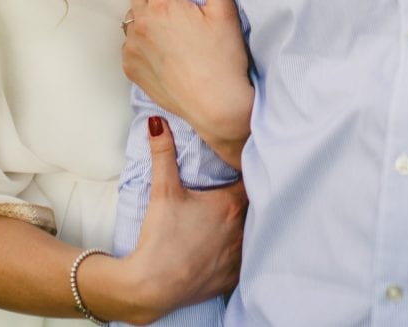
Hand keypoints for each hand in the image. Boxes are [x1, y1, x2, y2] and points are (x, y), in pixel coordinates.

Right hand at [90, 117, 245, 321]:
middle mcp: (241, 229)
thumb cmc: (160, 238)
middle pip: (256, 206)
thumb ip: (163, 154)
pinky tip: (231, 247)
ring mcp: (238, 256)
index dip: (251, 171)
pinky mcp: (232, 277)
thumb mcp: (162, 191)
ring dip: (248, 225)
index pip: (251, 180)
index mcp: (229, 205)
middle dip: (251, 198)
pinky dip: (242, 252)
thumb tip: (158, 123)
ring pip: (254, 234)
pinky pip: (246, 261)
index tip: (248, 164)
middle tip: (244, 189)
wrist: (152, 284)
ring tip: (238, 218)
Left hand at [122, 0, 253, 164]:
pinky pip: (129, 45)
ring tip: (168, 26)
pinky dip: (141, 41)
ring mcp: (133, 48)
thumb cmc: (224, 59)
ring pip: (131, 18)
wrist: (216, 107)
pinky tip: (164, 50)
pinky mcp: (131, 68)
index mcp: (164, 4)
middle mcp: (141, 23)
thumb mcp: (224, 11)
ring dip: (144, 15)